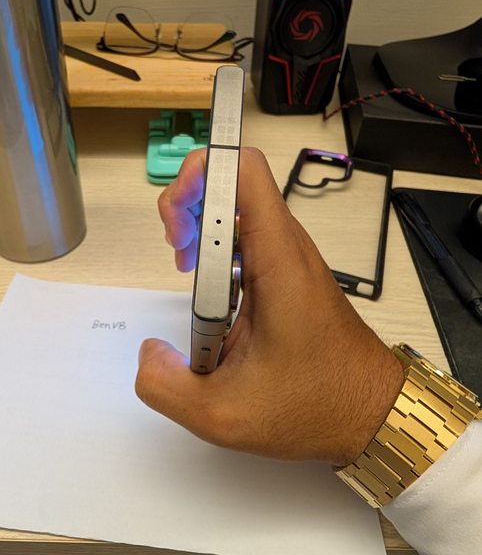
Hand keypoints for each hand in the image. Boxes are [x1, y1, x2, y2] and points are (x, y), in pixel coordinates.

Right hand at [136, 147, 403, 465]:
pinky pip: (250, 240)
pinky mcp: (290, 274)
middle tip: (177, 249)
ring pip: (241, 209)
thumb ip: (165, 386)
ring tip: (185, 265)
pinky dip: (220, 250)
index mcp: (278, 261)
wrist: (371, 411)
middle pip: (235, 181)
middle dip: (191, 201)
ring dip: (203, 226)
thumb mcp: (225, 412)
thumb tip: (148, 352)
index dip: (200, 173)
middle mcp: (288, 248)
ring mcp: (291, 259)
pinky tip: (210, 289)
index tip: (177, 219)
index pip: (244, 170)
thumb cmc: (315, 405)